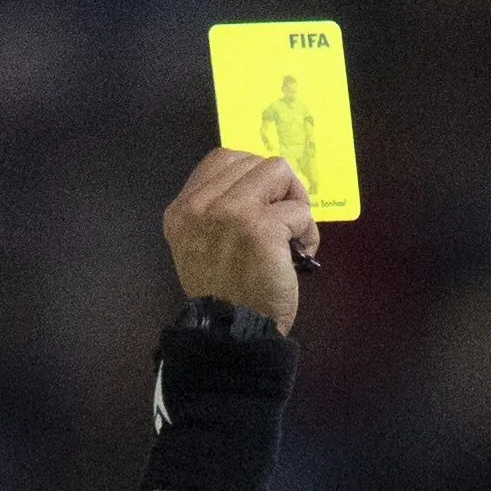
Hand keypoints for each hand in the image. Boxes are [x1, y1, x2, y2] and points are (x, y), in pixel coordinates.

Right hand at [163, 149, 318, 334]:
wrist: (232, 332)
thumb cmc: (224, 294)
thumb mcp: (199, 245)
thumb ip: (215, 212)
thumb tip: (260, 185)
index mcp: (183, 209)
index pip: (224, 158)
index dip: (253, 174)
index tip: (263, 202)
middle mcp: (201, 206)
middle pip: (255, 162)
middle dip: (277, 187)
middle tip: (284, 220)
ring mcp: (231, 213)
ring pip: (279, 172)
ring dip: (294, 201)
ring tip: (292, 233)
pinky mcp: (262, 228)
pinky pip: (299, 209)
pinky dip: (307, 231)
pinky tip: (300, 253)